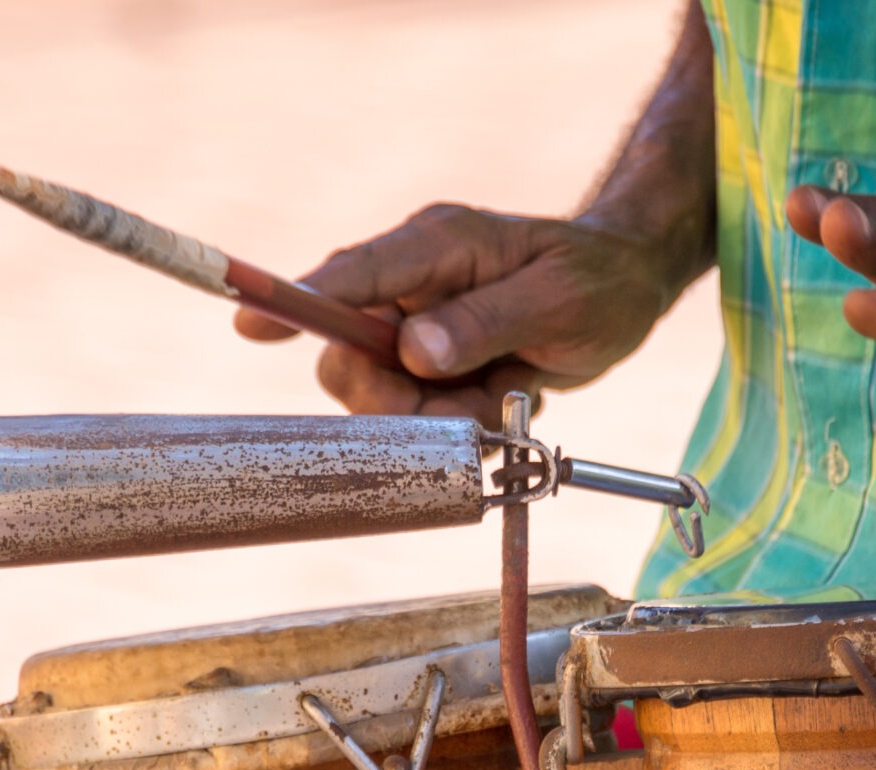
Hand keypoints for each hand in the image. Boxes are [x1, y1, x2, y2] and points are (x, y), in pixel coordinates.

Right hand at [234, 203, 692, 422]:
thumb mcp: (557, 301)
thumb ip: (485, 323)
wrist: (625, 288)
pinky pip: (419, 412)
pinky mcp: (429, 360)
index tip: (251, 324)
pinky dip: (461, 417)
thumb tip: (413, 351)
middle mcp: (412, 283)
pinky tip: (505, 391)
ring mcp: (417, 323)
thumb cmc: (597, 281)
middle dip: (397, 399)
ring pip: (383, 395)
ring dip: (442, 413)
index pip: (351, 275)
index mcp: (435, 245)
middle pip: (350, 354)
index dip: (298, 301)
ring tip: (505, 389)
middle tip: (466, 404)